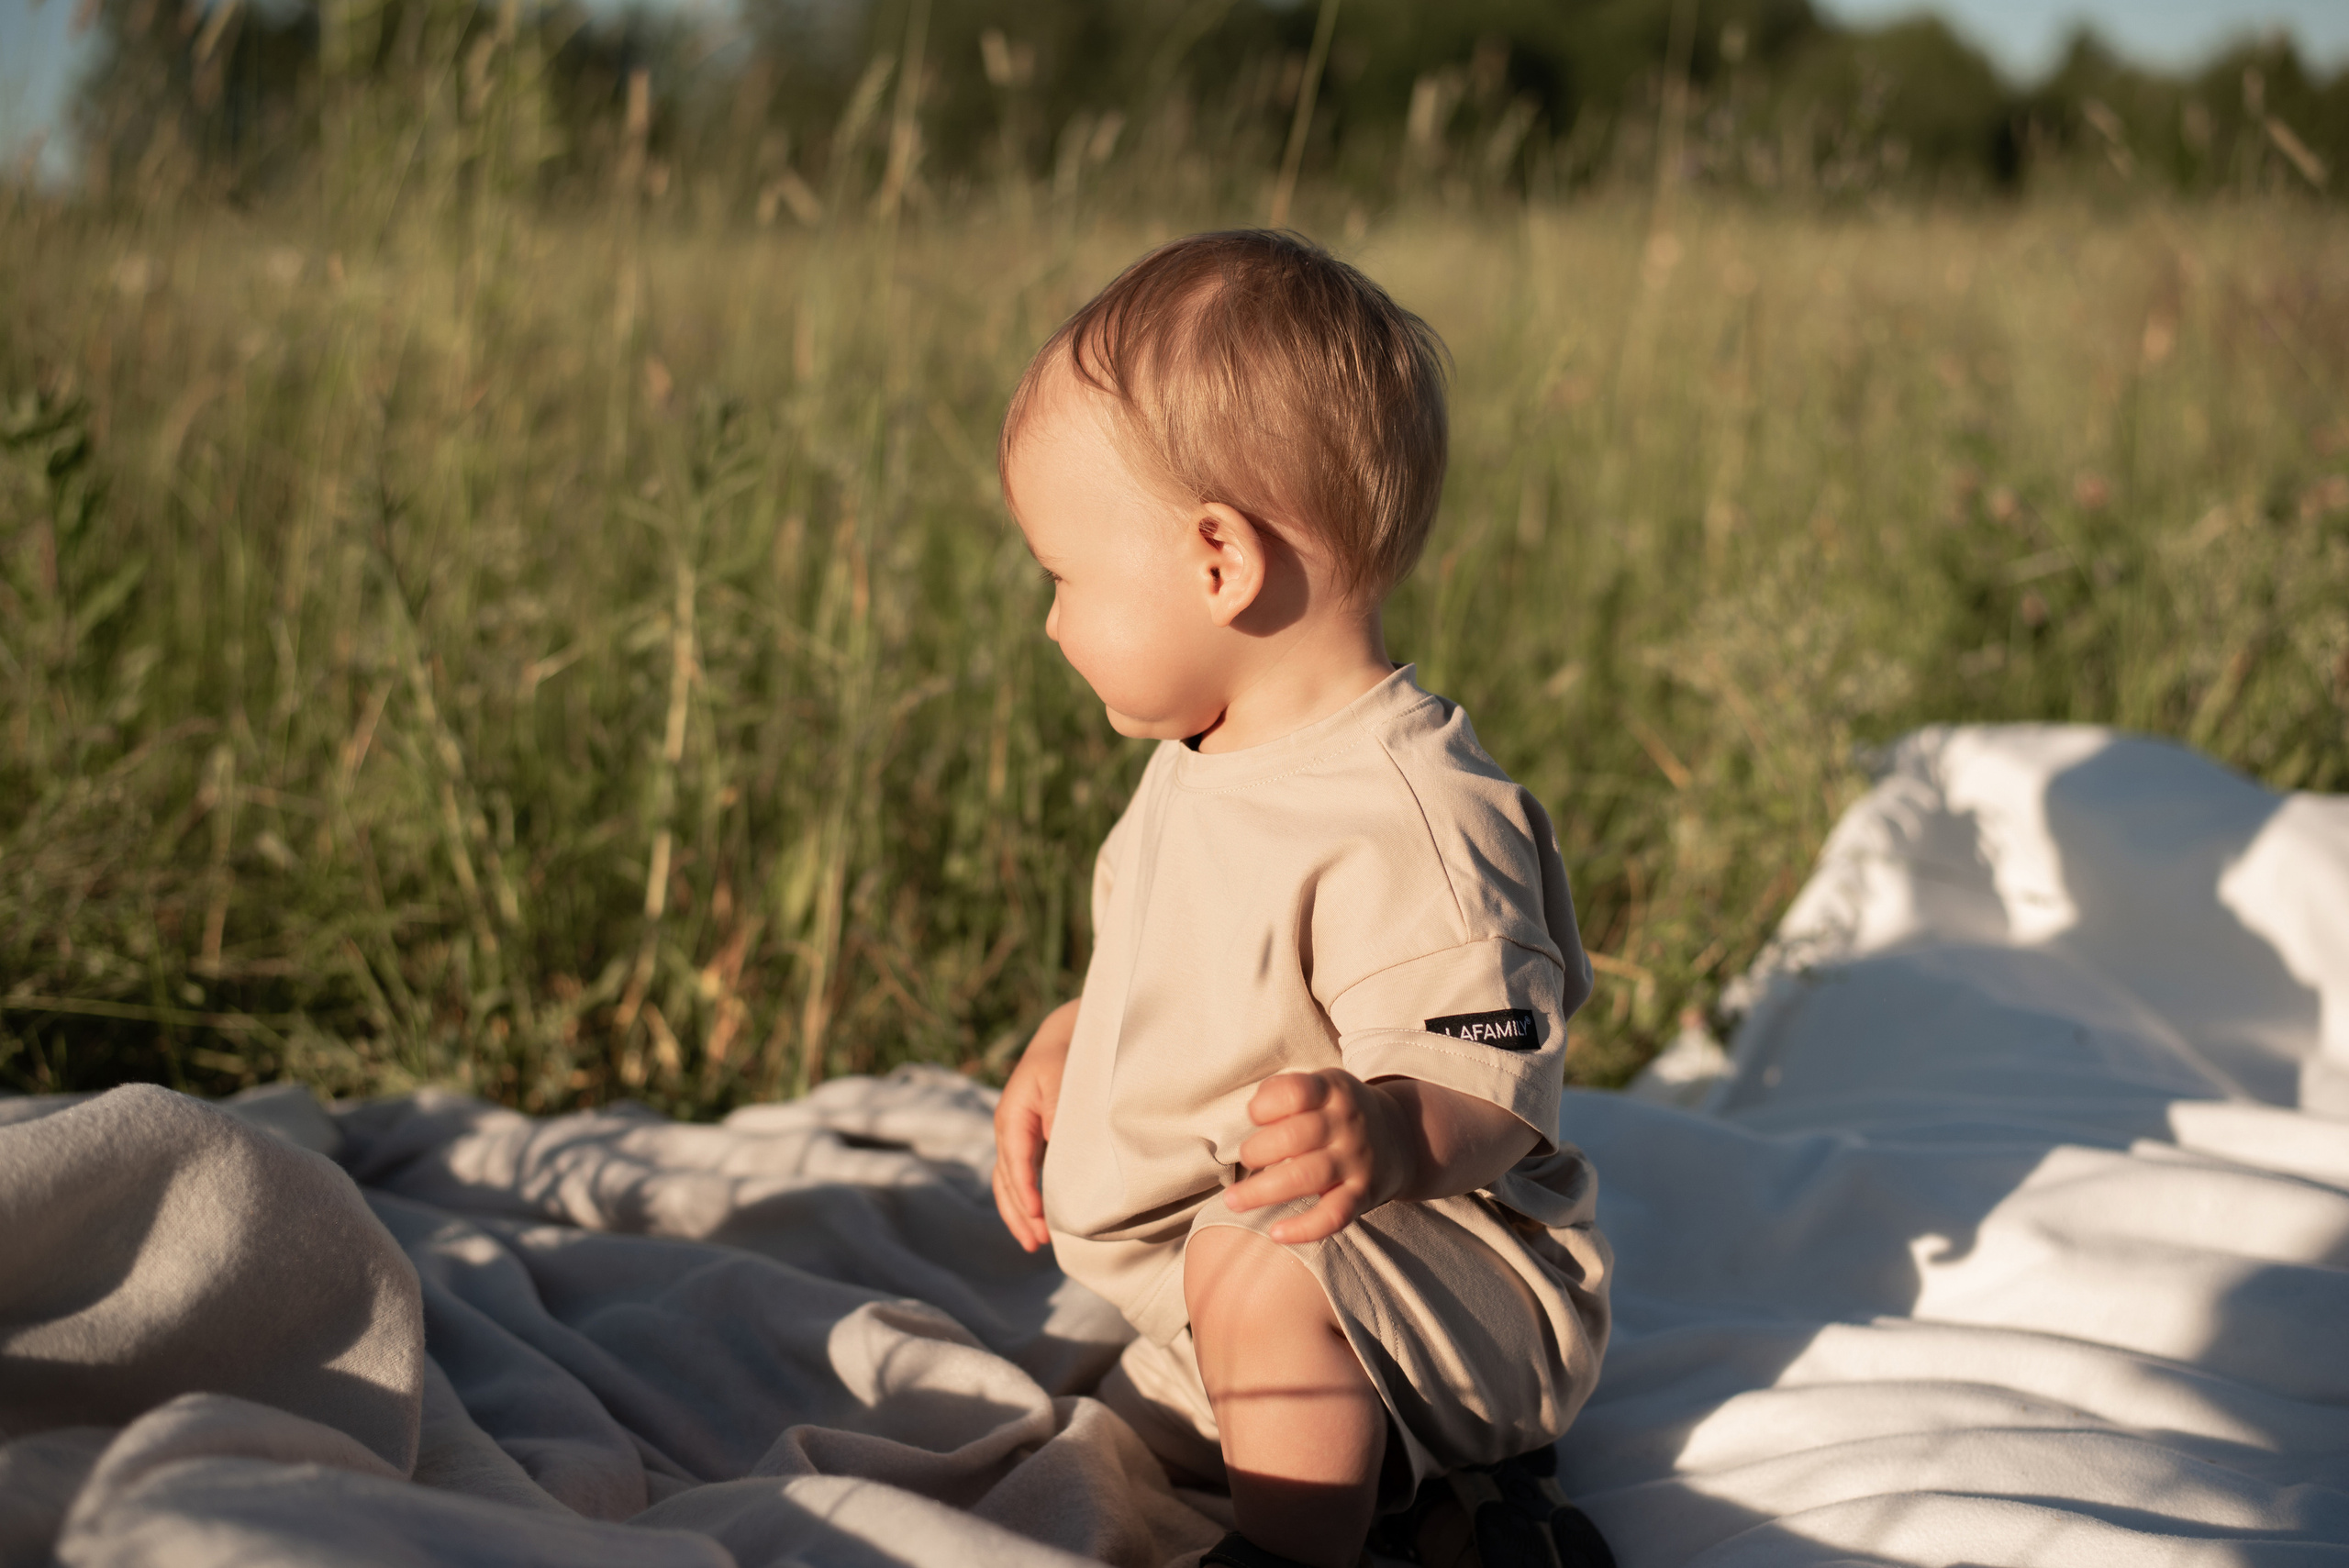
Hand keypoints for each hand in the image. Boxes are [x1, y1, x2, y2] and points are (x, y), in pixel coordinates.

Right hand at [992, 998, 1079, 1252]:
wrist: (1066, 1036)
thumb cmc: (1067, 1058)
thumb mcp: (1062, 1080)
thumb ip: (1057, 1115)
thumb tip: (1055, 1148)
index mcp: (1012, 1115)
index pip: (1016, 1161)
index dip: (1026, 1191)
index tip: (1040, 1217)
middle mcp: (1008, 1129)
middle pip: (1006, 1180)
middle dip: (1020, 1213)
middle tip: (1039, 1242)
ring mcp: (1016, 1137)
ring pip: (1007, 1183)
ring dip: (1018, 1214)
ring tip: (1034, 1243)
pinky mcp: (1028, 1141)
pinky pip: (1018, 1177)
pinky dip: (1024, 1201)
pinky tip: (1036, 1221)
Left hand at [1223, 1070, 1417, 1244]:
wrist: (1402, 1135)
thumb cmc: (1339, 1112)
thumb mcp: (1320, 1086)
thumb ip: (1283, 1091)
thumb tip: (1255, 1113)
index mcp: (1332, 1091)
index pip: (1295, 1092)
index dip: (1264, 1106)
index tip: (1256, 1116)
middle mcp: (1347, 1124)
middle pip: (1294, 1137)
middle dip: (1257, 1151)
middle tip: (1246, 1158)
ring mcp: (1355, 1161)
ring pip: (1306, 1177)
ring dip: (1262, 1190)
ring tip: (1234, 1200)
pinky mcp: (1363, 1194)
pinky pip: (1334, 1215)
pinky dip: (1304, 1228)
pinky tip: (1276, 1233)